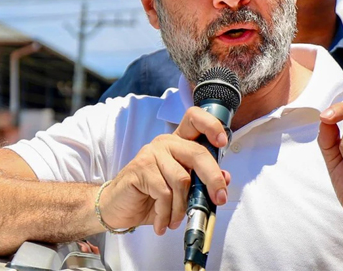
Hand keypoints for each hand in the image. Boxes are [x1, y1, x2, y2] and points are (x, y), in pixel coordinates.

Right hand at [99, 107, 230, 234]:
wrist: (117, 207)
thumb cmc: (151, 197)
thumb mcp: (182, 191)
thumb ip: (202, 182)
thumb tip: (225, 178)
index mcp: (179, 143)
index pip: (195, 119)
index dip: (211, 125)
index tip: (222, 142)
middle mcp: (166, 143)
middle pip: (198, 154)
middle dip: (213, 179)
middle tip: (219, 199)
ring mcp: (152, 153)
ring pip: (182, 179)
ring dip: (182, 207)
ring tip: (176, 220)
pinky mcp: (140, 168)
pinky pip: (164, 193)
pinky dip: (166, 213)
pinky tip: (162, 222)